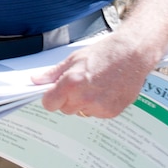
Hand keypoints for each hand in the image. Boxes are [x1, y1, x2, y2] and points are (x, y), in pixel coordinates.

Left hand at [32, 33, 153, 117]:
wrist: (131, 55)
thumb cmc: (103, 54)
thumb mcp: (73, 59)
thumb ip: (53, 74)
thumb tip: (36, 81)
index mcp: (72, 83)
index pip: (49, 104)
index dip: (50, 98)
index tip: (53, 93)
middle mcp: (85, 98)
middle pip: (65, 109)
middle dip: (67, 99)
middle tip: (77, 84)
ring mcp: (99, 107)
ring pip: (80, 112)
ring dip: (82, 103)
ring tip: (93, 85)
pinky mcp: (111, 112)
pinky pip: (95, 114)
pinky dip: (96, 105)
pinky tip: (104, 91)